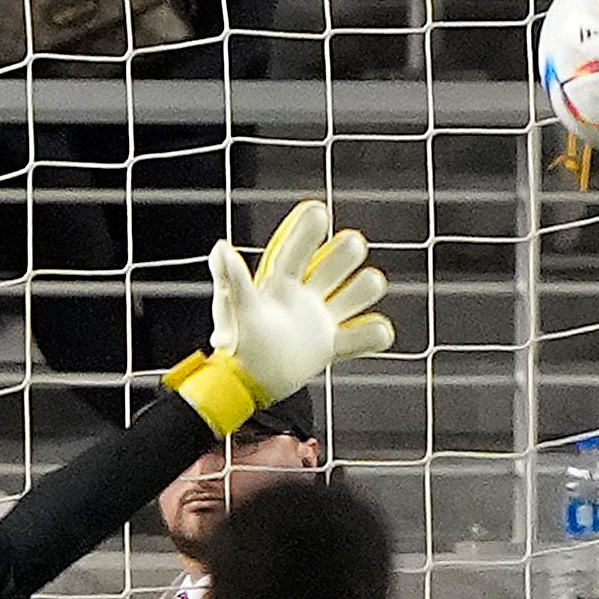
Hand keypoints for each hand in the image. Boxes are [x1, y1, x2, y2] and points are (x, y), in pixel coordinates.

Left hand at [205, 199, 395, 409]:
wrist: (245, 386)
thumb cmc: (234, 345)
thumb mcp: (230, 309)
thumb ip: (230, 278)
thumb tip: (221, 248)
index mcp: (283, 282)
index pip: (300, 246)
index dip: (310, 227)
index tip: (319, 212)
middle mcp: (307, 295)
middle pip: (341, 258)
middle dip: (348, 252)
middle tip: (341, 263)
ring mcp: (322, 320)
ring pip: (361, 291)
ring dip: (366, 288)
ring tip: (353, 300)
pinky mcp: (331, 347)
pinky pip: (366, 337)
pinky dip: (377, 334)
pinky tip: (375, 332)